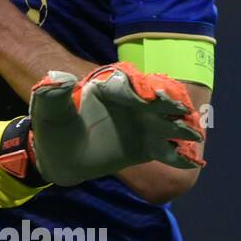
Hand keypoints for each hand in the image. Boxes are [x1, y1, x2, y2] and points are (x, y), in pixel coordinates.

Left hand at [29, 62, 205, 187]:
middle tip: (182, 110)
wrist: (60, 157)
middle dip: (171, 103)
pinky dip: (181, 156)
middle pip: (157, 100)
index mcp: (111, 87)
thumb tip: (60, 77)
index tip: (153, 94)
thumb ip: (53, 95)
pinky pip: (168, 152)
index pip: (130, 83)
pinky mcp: (148, 148)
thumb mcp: (47, 111)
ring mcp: (143, 125)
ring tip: (193, 136)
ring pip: (169, 124)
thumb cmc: (53, 128)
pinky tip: (193, 162)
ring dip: (183, 128)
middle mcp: (133, 103)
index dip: (142, 88)